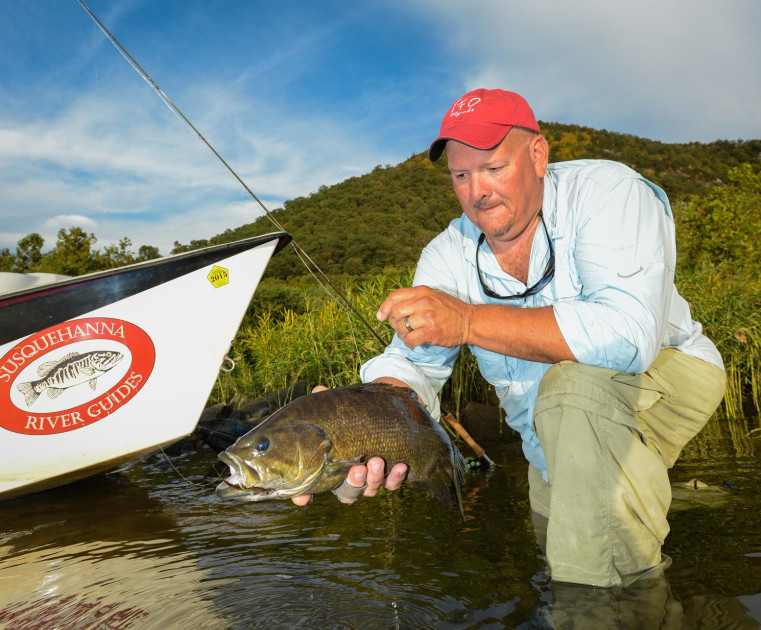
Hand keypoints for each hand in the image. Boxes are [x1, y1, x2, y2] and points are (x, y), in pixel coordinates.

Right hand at [290, 386, 407, 505]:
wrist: (385, 414)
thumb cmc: (354, 415)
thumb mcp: (341, 409)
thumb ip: (329, 403)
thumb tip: (319, 390)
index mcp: (331, 466)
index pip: (312, 488)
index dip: (304, 496)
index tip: (303, 499)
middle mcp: (349, 477)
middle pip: (347, 492)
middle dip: (353, 482)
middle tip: (357, 468)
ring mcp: (371, 479)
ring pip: (370, 489)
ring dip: (374, 478)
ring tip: (376, 460)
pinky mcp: (390, 476)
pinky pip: (393, 484)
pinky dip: (396, 477)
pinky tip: (400, 465)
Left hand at [376, 286, 473, 348]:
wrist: (469, 321)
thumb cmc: (450, 309)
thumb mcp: (433, 295)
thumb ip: (415, 298)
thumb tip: (393, 307)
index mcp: (422, 291)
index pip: (394, 296)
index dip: (384, 307)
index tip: (380, 317)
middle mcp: (423, 302)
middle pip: (395, 313)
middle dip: (394, 323)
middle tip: (401, 328)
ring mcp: (427, 316)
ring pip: (401, 327)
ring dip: (402, 335)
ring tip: (410, 335)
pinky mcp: (431, 331)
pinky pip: (410, 340)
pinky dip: (409, 344)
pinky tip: (414, 342)